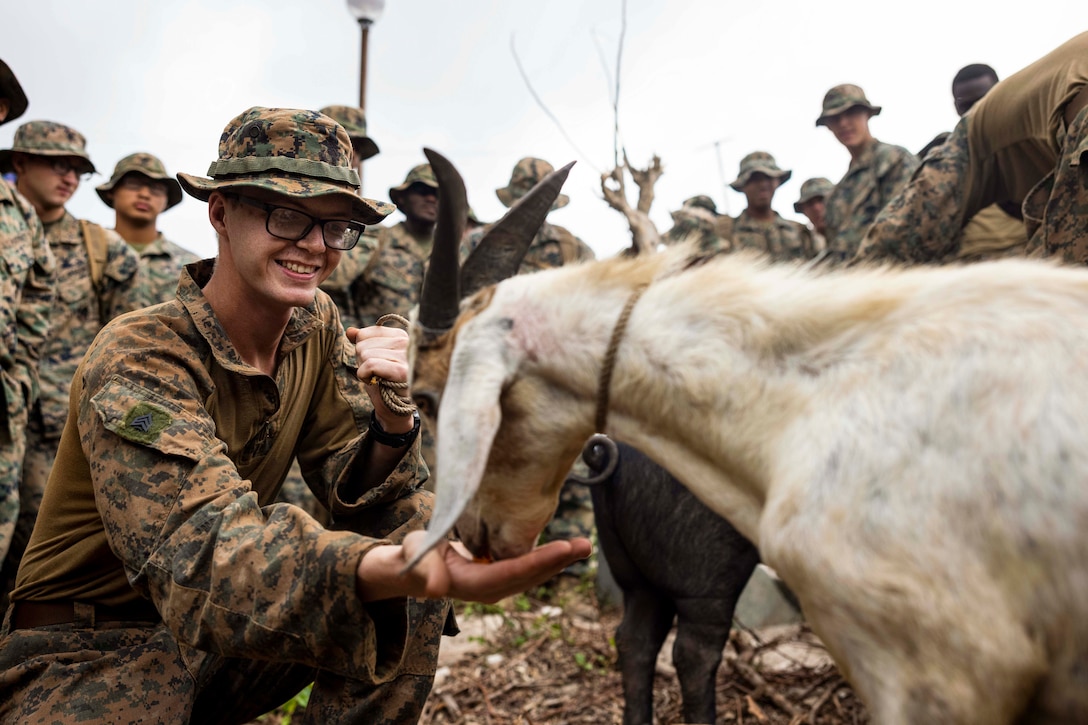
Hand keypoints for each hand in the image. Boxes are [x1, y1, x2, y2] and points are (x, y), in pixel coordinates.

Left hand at [347, 325, 412, 430]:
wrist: (395, 410)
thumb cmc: (384, 382)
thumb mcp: (371, 358)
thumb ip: (362, 342)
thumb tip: (349, 331)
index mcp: (402, 336)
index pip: (366, 333)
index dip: (363, 351)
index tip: (376, 364)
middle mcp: (407, 342)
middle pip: (363, 344)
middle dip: (363, 362)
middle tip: (377, 374)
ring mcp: (406, 356)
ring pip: (365, 354)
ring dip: (364, 371)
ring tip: (378, 378)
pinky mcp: (402, 371)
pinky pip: (370, 365)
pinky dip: (365, 376)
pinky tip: (374, 382)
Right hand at [356, 530, 592, 603]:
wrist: (411, 567)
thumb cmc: (412, 556)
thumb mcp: (413, 556)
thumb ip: (424, 568)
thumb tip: (437, 588)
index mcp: (473, 584)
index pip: (512, 573)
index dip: (539, 561)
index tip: (563, 549)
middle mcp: (490, 589)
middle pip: (529, 576)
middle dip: (558, 561)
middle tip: (585, 545)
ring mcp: (496, 584)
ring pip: (533, 574)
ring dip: (559, 561)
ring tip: (584, 546)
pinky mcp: (500, 576)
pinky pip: (528, 568)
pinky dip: (548, 558)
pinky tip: (566, 549)